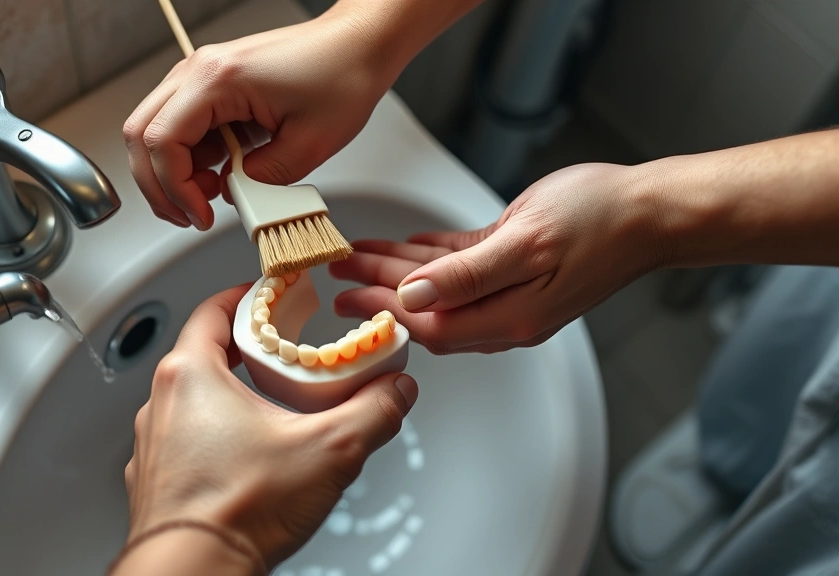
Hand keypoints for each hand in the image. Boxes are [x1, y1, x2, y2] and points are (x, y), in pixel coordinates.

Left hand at [121, 285, 418, 569]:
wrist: (193, 575)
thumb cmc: (236, 511)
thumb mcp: (329, 449)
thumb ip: (373, 411)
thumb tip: (396, 392)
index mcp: (191, 376)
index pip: (213, 310)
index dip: (249, 296)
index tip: (275, 295)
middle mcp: (161, 404)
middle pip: (205, 353)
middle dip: (249, 349)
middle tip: (284, 350)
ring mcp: (153, 445)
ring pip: (194, 400)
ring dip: (232, 395)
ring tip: (274, 407)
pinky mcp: (157, 482)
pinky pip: (187, 442)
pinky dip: (216, 437)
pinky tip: (249, 457)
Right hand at [122, 10, 390, 229]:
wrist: (358, 45)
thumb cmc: (341, 75)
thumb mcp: (309, 144)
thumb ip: (264, 179)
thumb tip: (233, 197)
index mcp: (218, 79)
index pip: (162, 141)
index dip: (175, 189)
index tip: (200, 215)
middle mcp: (200, 71)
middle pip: (141, 134)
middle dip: (159, 185)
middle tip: (188, 215)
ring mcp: (203, 76)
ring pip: (155, 130)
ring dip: (172, 172)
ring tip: (208, 196)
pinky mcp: (214, 86)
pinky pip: (182, 126)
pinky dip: (191, 158)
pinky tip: (219, 175)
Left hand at [330, 163, 666, 353]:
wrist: (651, 212)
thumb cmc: (599, 222)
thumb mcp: (525, 242)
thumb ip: (465, 275)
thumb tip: (412, 297)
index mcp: (508, 317)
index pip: (428, 323)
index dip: (383, 310)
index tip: (347, 292)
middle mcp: (508, 313)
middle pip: (427, 308)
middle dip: (379, 290)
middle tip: (340, 275)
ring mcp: (514, 292)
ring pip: (441, 286)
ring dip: (398, 270)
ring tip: (359, 258)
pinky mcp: (519, 266)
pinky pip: (465, 265)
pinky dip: (433, 257)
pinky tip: (409, 248)